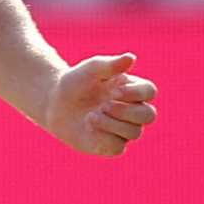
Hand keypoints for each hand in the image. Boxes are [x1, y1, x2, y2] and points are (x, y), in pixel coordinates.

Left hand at [43, 53, 157, 156]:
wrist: (54, 102)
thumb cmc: (76, 82)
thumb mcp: (91, 69)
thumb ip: (111, 65)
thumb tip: (131, 57)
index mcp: (131, 89)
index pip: (150, 91)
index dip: (137, 93)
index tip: (114, 90)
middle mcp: (132, 110)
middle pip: (149, 115)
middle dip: (127, 111)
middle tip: (104, 104)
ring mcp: (123, 129)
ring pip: (134, 132)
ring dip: (112, 122)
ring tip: (91, 115)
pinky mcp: (112, 145)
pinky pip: (119, 147)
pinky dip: (104, 136)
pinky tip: (89, 126)